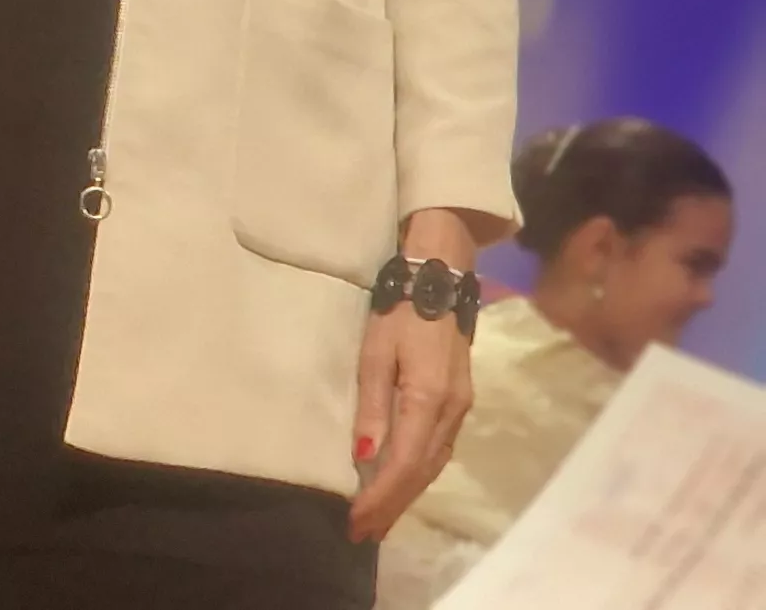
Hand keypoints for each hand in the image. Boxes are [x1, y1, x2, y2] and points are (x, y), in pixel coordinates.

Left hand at [350, 215, 484, 539]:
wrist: (438, 279)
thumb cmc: (397, 311)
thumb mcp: (374, 352)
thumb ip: (370, 405)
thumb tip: (363, 456)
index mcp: (428, 398)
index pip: (402, 462)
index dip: (379, 496)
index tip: (353, 520)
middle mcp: (450, 411)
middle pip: (420, 471)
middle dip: (391, 506)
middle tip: (360, 533)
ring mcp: (459, 408)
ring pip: (432, 464)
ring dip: (405, 495)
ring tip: (377, 520)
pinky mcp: (458, 402)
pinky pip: (437, 449)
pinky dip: (417, 473)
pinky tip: (400, 485)